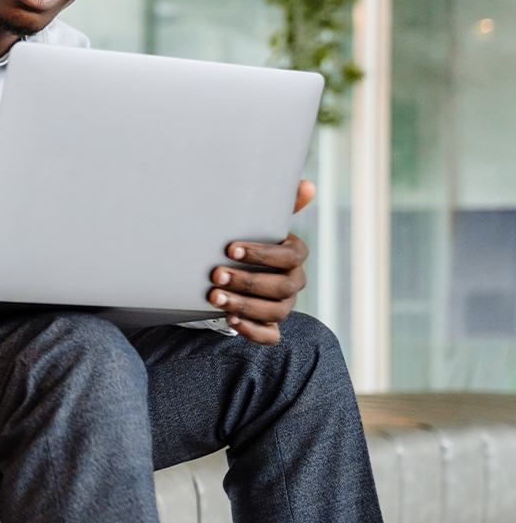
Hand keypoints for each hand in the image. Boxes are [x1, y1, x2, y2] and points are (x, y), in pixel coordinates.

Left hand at [208, 180, 315, 344]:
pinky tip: (231, 320)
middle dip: (248, 281)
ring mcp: (283, 306)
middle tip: (216, 275)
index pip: (290, 255)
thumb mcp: (259, 222)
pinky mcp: (270, 327)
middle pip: (281, 286)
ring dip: (244, 305)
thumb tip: (308, 185)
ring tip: (215, 297)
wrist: (233, 271)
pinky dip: (252, 331)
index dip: (262, 254)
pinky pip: (270, 336)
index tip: (230, 249)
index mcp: (294, 255)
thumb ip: (281, 203)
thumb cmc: (247, 241)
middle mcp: (294, 282)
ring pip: (274, 311)